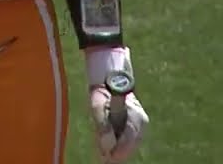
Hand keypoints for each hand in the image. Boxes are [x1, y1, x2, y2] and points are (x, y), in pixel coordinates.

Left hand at [85, 47, 148, 162]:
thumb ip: (102, 124)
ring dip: (118, 151)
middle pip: (131, 144)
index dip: (119, 150)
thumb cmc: (101, 91)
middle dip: (118, 153)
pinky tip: (108, 153)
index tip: (108, 158)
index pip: (129, 138)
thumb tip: (106, 146)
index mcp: (134, 113)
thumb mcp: (96, 105)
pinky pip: (128, 141)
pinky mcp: (134, 127)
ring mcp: (139, 124)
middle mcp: (141, 121)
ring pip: (130, 144)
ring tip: (104, 158)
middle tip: (105, 161)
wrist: (109, 81)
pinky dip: (119, 147)